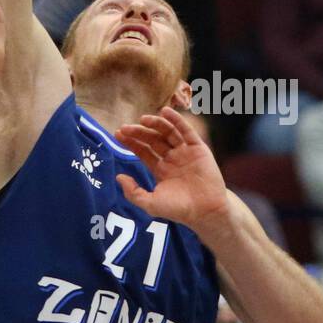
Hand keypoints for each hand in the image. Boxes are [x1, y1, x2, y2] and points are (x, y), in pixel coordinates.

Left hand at [114, 105, 229, 234]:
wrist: (205, 211)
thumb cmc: (179, 210)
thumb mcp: (151, 204)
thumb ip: (133, 192)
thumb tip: (118, 177)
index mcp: (160, 169)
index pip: (143, 151)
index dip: (131, 142)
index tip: (118, 133)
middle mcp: (172, 158)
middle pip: (153, 139)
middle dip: (139, 132)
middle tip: (125, 127)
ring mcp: (185, 152)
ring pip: (168, 132)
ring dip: (156, 123)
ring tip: (143, 119)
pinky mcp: (198, 148)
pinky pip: (187, 131)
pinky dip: (177, 120)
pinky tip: (166, 111)